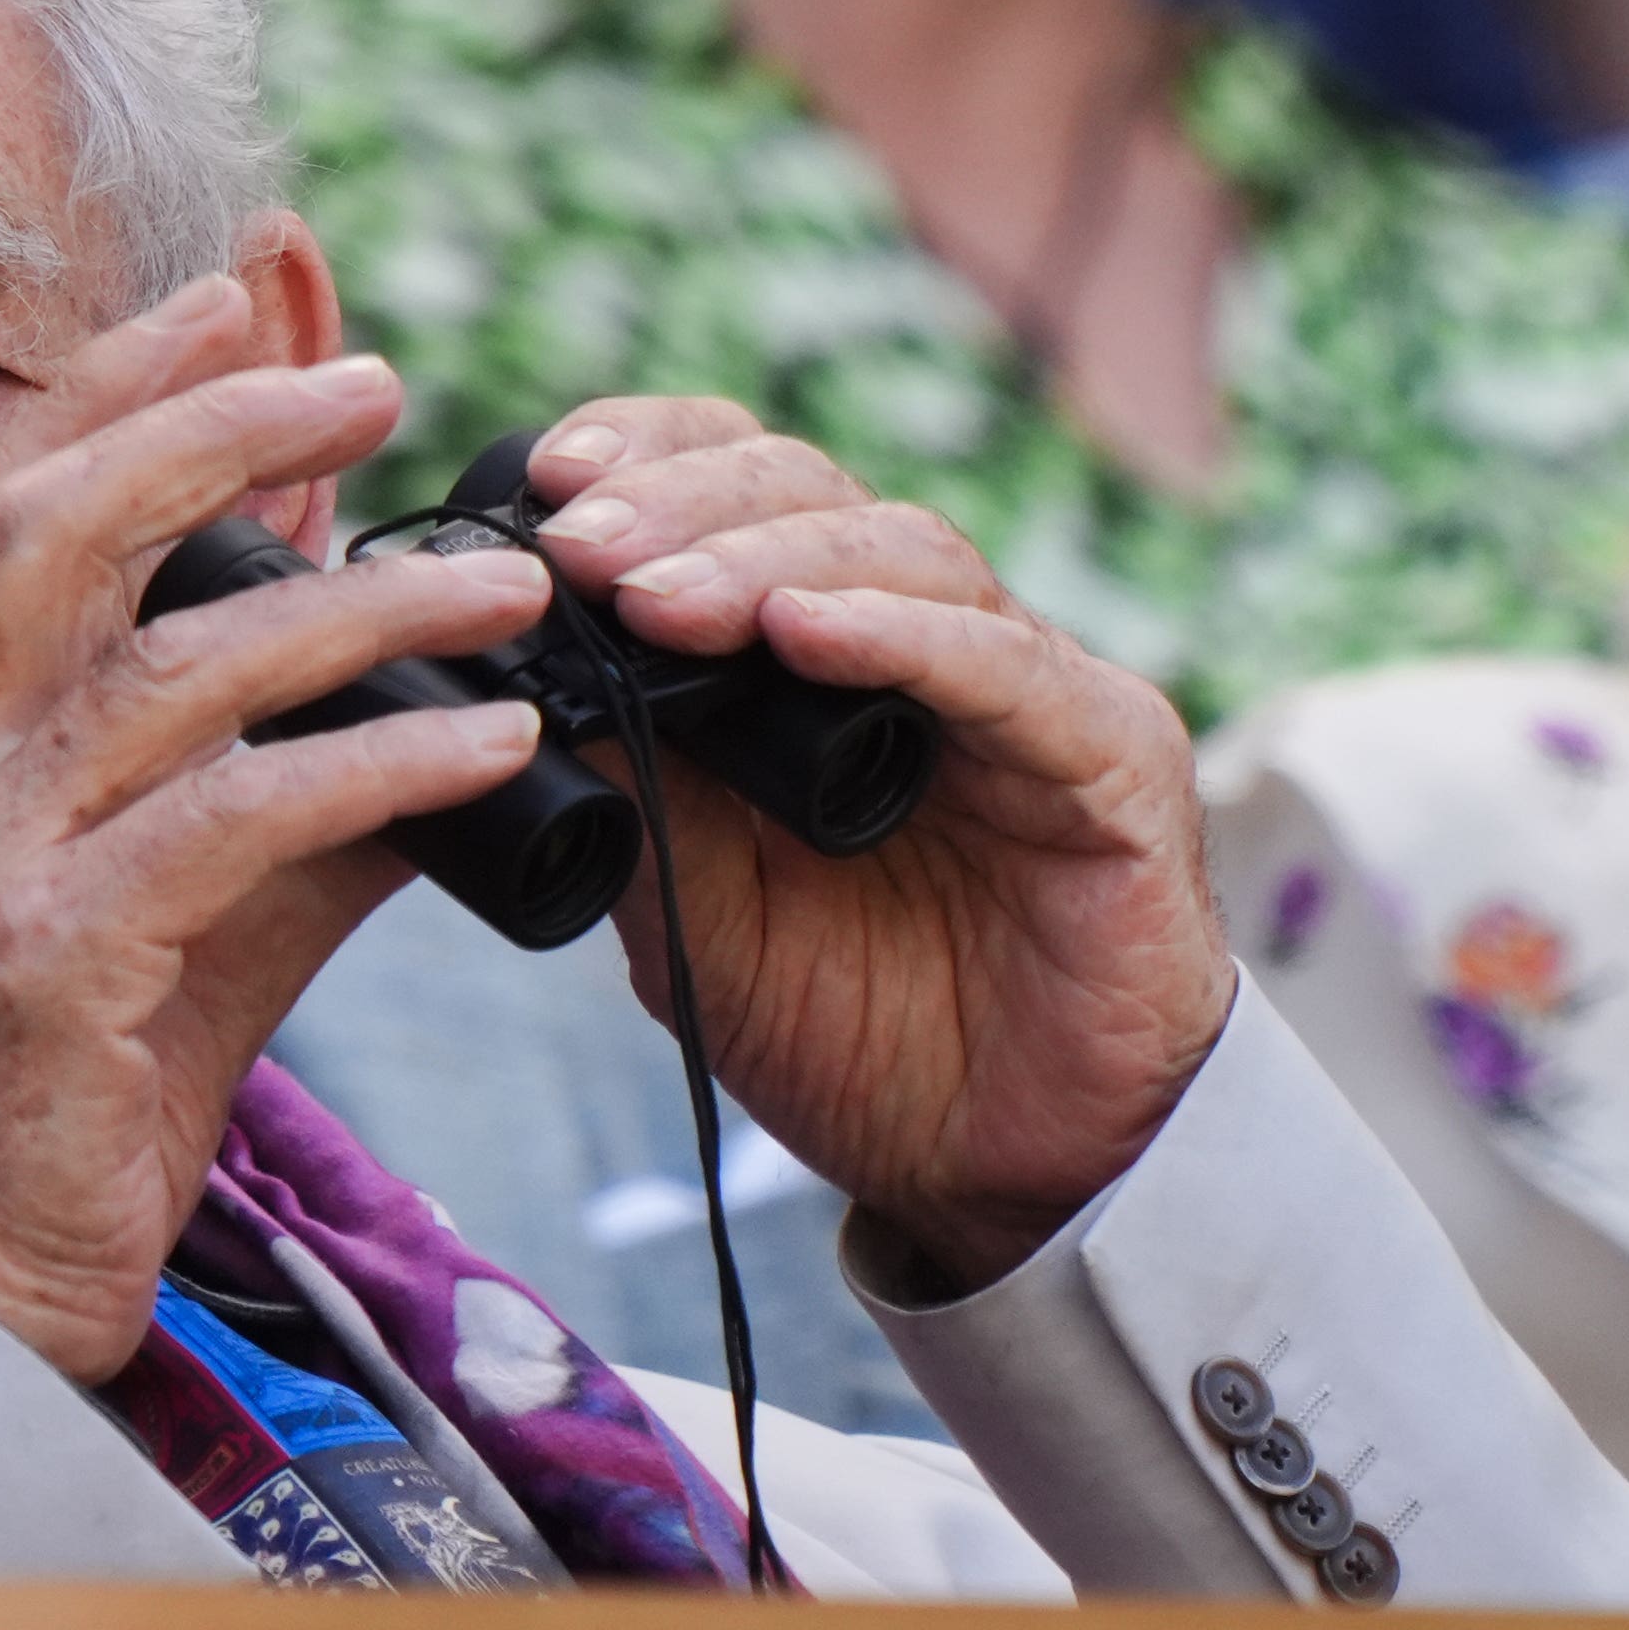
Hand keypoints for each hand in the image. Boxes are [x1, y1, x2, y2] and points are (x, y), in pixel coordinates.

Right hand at [0, 280, 554, 1379]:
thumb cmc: (60, 1112)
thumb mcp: (168, 927)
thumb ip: (271, 806)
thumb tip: (437, 716)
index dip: (110, 386)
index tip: (234, 295)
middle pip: (40, 531)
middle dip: (203, 422)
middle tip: (373, 380)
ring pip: (164, 670)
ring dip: (357, 606)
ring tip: (505, 585)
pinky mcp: (46, 972)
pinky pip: (231, 822)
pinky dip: (374, 764)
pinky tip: (490, 743)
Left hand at [524, 398, 1231, 1288]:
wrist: (988, 1169)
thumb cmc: (847, 1024)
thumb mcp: (692, 902)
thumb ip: (634, 781)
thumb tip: (518, 663)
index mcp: (817, 648)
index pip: (738, 491)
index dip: (648, 460)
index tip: (542, 479)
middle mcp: (923, 638)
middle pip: (811, 497)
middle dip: (683, 505)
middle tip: (580, 542)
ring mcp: (1022, 688)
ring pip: (903, 554)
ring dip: (766, 560)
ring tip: (659, 596)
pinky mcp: (1109, 758)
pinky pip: (1006, 670)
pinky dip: (901, 636)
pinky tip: (807, 632)